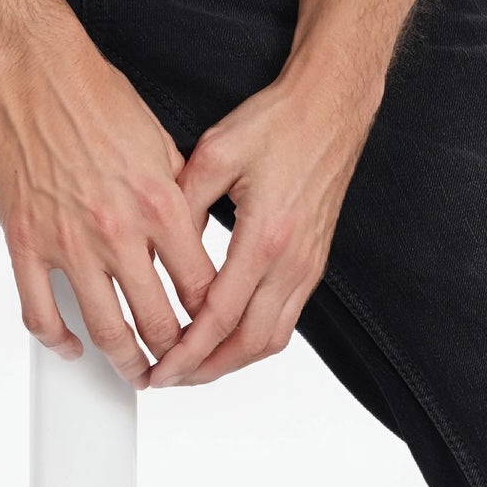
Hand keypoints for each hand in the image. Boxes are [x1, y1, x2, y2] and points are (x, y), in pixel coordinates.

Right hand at [0, 27, 221, 390]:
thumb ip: (178, 196)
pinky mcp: (26, 241)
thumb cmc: (94, 96)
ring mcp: (69, 241)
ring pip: (106, 329)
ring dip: (126, 362)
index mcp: (158, 203)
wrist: (35, 71)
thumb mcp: (160, 143)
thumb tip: (191, 236)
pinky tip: (71, 344)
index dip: (210, 320)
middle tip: (177, 365)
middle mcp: (118, 229)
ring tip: (136, 370)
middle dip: (175, 356)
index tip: (211, 331)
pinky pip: (41, 312)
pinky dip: (59, 341)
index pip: (199, 288)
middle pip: (158, 322)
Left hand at [140, 69, 374, 388]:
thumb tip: (159, 248)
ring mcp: (308, 266)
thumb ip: (183, 204)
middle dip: (205, 369)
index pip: (221, 316)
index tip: (161, 365)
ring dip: (231, 362)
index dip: (187, 349)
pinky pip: (285, 320)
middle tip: (169, 378)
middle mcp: (292, 261)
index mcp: (265, 236)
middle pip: (248, 343)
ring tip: (193, 367)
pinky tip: (228, 337)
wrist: (328, 108)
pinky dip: (254, 340)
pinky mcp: (313, 263)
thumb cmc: (277, 123)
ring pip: (271, 339)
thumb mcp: (215, 153)